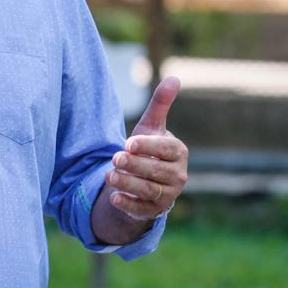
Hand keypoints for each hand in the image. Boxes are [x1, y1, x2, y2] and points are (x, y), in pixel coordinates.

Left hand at [105, 76, 187, 219]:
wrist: (145, 177)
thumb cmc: (148, 147)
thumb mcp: (151, 126)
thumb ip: (161, 104)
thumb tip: (174, 77)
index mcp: (178, 152)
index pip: (166, 150)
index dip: (148, 147)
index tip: (128, 143)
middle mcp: (178, 175)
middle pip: (156, 172)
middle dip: (135, 165)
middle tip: (114, 158)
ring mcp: (168, 195)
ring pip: (149, 191)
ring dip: (128, 184)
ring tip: (109, 175)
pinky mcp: (154, 210)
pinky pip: (142, 210)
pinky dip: (128, 204)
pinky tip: (113, 197)